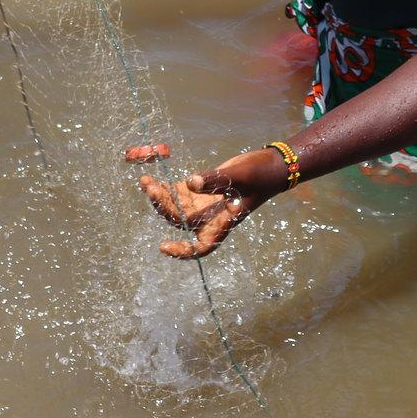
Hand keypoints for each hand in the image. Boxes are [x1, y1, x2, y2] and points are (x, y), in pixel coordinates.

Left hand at [134, 145, 290, 259]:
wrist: (270, 165)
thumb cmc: (261, 174)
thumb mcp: (241, 175)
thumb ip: (216, 180)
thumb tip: (190, 182)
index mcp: (223, 221)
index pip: (202, 246)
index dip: (183, 251)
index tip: (163, 246)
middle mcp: (211, 216)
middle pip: (181, 221)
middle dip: (164, 207)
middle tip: (151, 188)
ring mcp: (205, 203)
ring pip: (176, 207)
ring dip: (160, 196)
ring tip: (146, 181)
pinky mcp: (202, 190)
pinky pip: (178, 193)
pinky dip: (165, 187)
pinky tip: (152, 179)